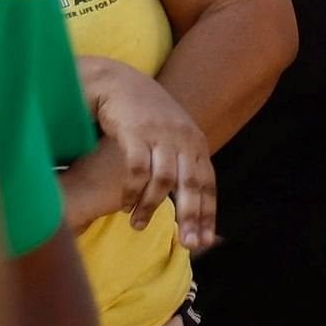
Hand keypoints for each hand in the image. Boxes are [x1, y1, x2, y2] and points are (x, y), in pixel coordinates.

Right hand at [64, 57, 217, 249]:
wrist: (118, 81)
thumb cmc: (146, 115)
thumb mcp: (172, 136)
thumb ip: (183, 163)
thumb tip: (190, 201)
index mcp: (196, 143)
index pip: (207, 183)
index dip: (206, 213)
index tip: (203, 241)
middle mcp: (183, 138)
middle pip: (192, 184)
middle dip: (190, 216)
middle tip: (186, 244)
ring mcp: (160, 134)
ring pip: (163, 180)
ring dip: (150, 207)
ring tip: (137, 225)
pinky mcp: (135, 131)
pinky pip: (137, 169)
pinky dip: (131, 191)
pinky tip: (124, 204)